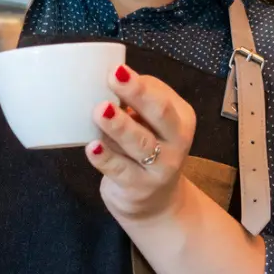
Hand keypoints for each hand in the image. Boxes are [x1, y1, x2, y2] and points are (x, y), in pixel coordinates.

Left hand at [86, 64, 197, 222]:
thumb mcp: (150, 125)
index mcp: (181, 118)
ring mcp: (159, 168)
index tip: (115, 69)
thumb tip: (105, 81)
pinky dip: (105, 158)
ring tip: (101, 111)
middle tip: (114, 76)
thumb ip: (135, 105)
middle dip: (137, 94)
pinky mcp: (138, 188)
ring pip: (140, 143)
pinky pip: (120, 170)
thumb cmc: (148, 150)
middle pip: (160, 114)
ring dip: (119, 126)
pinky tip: (92, 147)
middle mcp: (176, 142)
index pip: (162, 96)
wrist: (156, 203)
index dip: (140, 83)